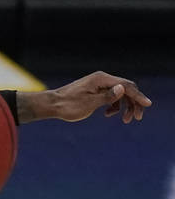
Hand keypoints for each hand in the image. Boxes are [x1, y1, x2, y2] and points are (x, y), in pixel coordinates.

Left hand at [27, 71, 151, 123]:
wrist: (51, 105)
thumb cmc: (68, 105)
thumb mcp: (89, 104)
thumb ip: (108, 97)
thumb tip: (124, 88)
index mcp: (102, 79)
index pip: (126, 86)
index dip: (138, 96)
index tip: (147, 105)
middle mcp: (102, 78)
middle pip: (126, 88)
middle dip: (133, 103)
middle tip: (135, 118)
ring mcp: (98, 84)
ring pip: (119, 93)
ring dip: (124, 106)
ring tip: (125, 120)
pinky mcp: (94, 90)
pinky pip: (110, 96)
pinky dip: (114, 105)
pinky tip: (109, 114)